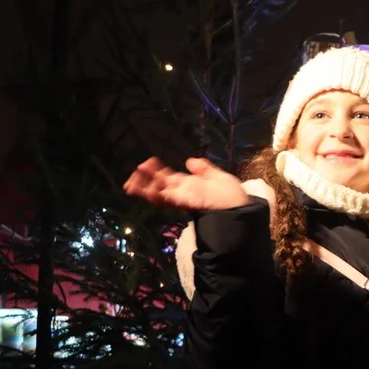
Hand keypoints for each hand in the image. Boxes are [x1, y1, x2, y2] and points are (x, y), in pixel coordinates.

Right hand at [123, 157, 248, 210]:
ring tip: (131, 183)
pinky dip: (154, 195)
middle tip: (135, 172)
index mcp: (190, 185)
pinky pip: (164, 200)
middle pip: (159, 186)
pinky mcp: (181, 202)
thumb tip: (190, 161)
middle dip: (145, 180)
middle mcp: (182, 192)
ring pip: (157, 194)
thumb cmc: (230, 194)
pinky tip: (146, 190)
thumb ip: (204, 169)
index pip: (169, 177)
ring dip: (144, 188)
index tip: (149, 162)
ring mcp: (181, 198)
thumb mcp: (218, 176)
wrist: (237, 207)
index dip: (158, 171)